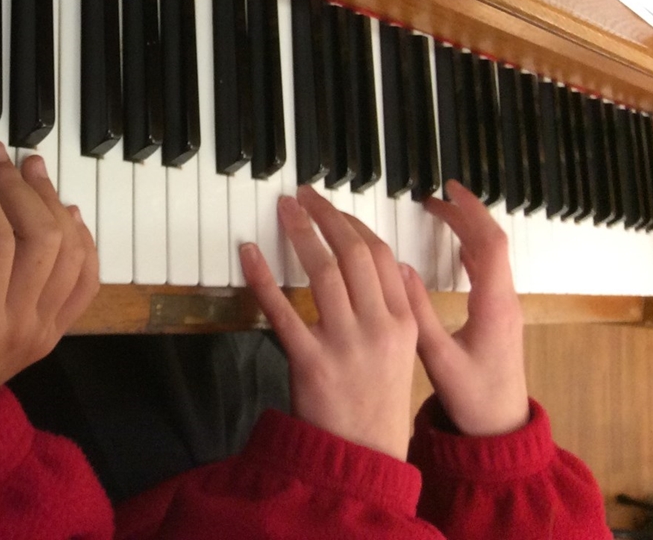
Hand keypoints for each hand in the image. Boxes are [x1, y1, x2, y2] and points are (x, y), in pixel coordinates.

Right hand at [0, 141, 99, 461]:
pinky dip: (82, 237)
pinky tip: (63, 210)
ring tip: (28, 166)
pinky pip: (87, 277)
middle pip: (41, 237)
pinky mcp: (56, 326)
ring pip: (70, 249)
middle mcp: (25, 323)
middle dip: (17, 185)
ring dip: (51, 200)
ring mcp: (47, 325)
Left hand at [241, 186, 417, 458]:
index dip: (353, 224)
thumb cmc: (377, 401)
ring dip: (301, 234)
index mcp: (403, 321)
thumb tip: (392, 263)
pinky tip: (249, 253)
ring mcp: (345, 344)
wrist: (364, 456)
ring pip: (323, 273)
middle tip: (304, 195)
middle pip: (353, 255)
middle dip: (326, 217)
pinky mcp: (310, 363)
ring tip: (284, 210)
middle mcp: (378, 328)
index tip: (333, 208)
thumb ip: (399, 308)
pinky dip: (263, 278)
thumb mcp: (403, 351)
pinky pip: (282, 311)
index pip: (380, 255)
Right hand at [402, 180, 529, 436]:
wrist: (501, 429)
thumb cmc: (473, 399)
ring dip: (467, 230)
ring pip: (490, 255)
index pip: (489, 244)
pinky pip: (487, 270)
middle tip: (434, 197)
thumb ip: (417, 313)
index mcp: (493, 305)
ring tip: (438, 214)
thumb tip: (399, 268)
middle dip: (464, 214)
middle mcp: (503, 300)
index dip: (470, 213)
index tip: (449, 190)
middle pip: (491, 243)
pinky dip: (469, 249)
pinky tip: (453, 247)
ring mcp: (503, 307)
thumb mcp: (437, 359)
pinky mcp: (497, 316)